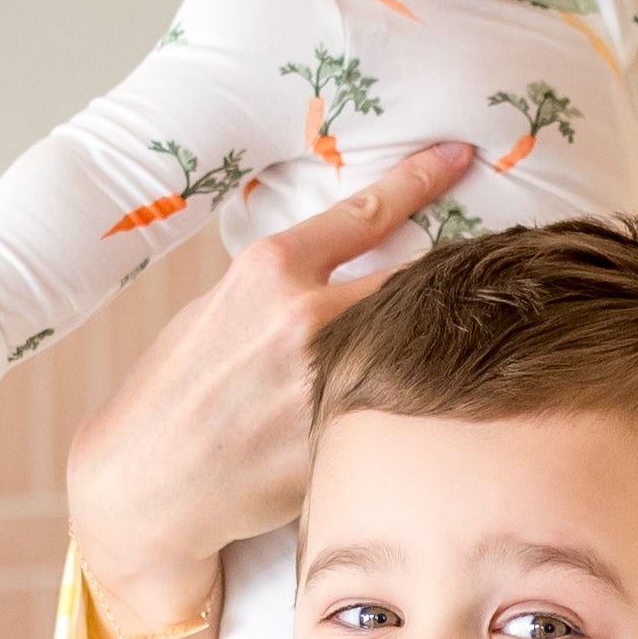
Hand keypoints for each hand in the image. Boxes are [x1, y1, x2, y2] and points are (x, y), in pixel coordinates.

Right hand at [67, 141, 475, 603]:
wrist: (147, 483)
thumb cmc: (172, 392)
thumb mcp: (215, 309)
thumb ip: (279, 282)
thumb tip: (334, 260)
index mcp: (268, 271)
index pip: (367, 211)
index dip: (421, 178)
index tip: (459, 155)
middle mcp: (303, 320)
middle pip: (415, 277)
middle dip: (451, 272)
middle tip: (490, 262)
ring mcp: (326, 383)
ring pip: (418, 345)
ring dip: (439, 342)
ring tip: (468, 339)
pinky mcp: (340, 441)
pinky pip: (397, 408)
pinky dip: (413, 403)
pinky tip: (424, 409)